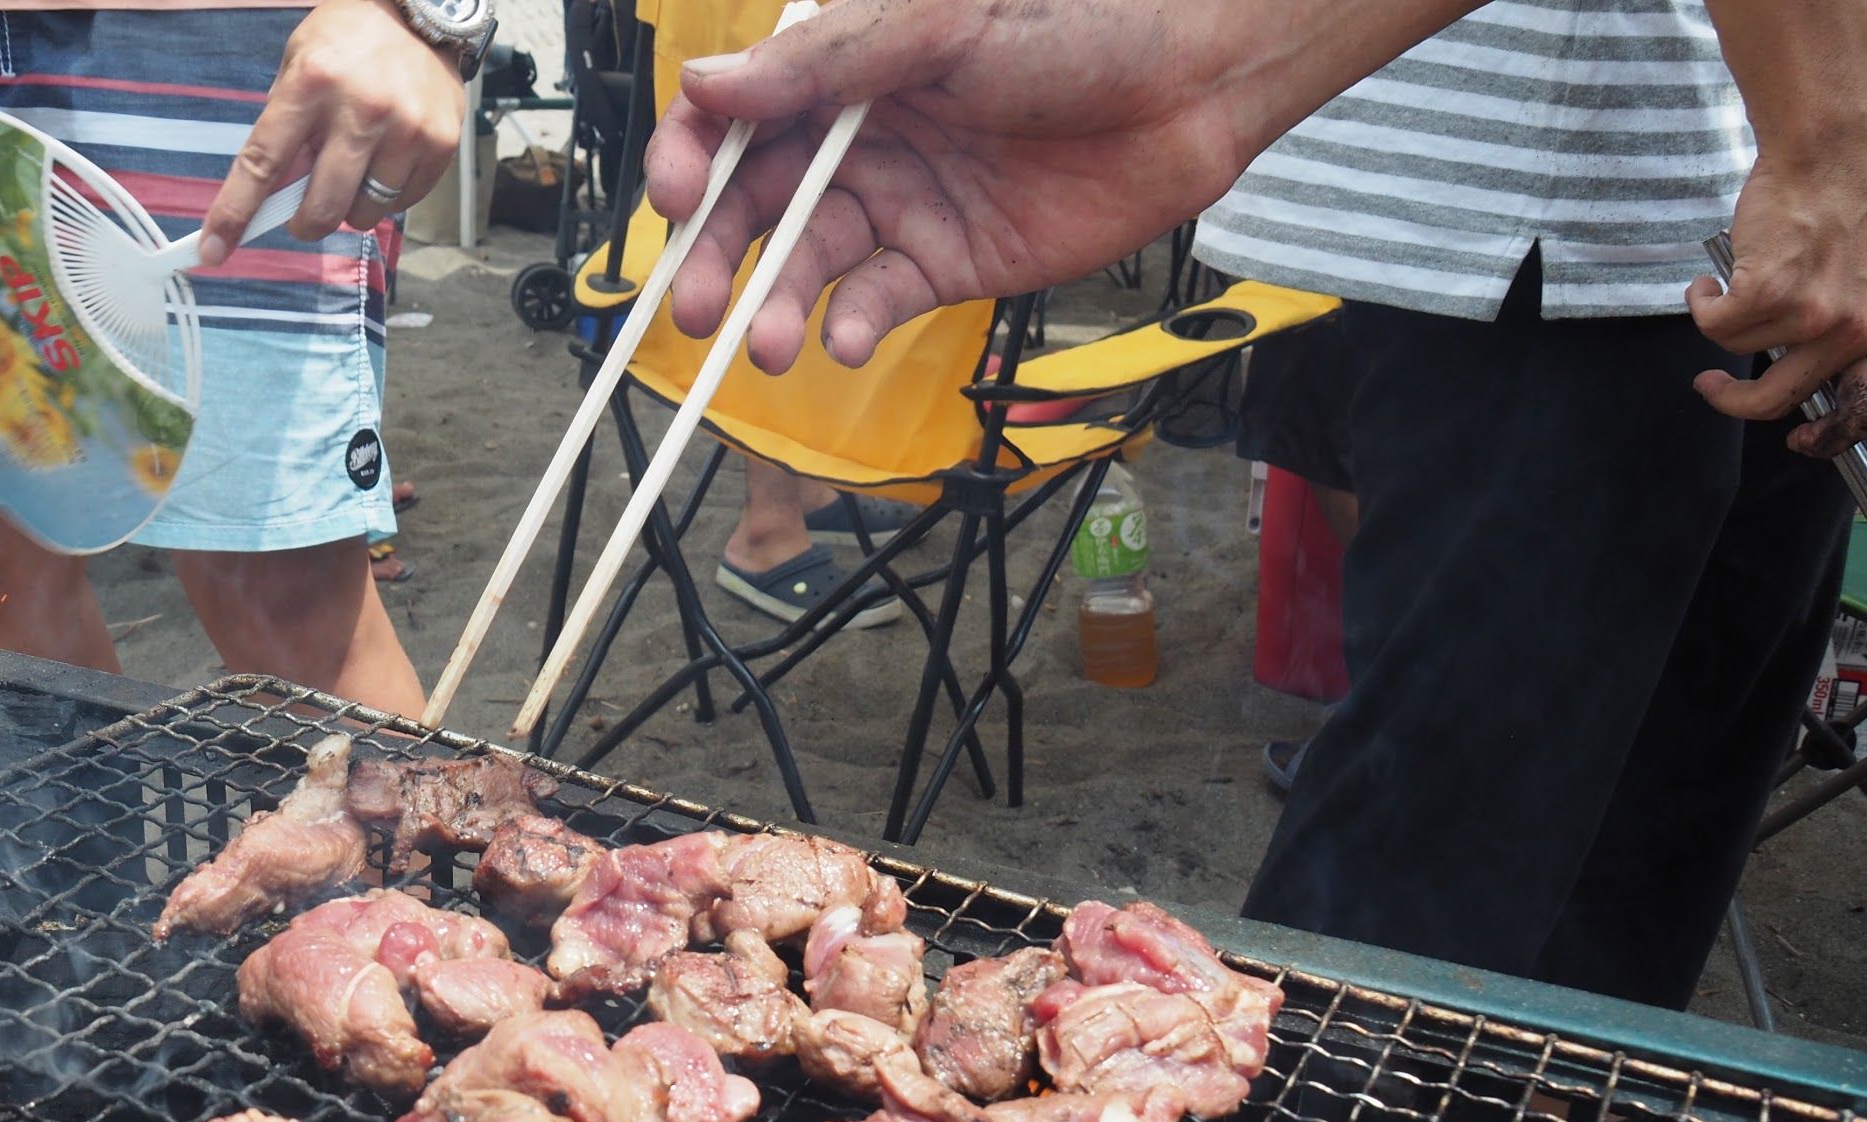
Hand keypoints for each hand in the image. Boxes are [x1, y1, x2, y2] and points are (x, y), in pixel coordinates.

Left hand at [199, 0, 463, 265]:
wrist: (421, 11)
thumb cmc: (349, 41)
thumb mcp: (300, 64)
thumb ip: (285, 128)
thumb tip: (271, 195)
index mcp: (311, 83)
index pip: (263, 163)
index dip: (235, 212)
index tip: (213, 251)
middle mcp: (360, 108)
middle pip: (321, 206)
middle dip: (304, 223)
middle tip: (303, 215)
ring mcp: (405, 129)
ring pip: (365, 212)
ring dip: (351, 205)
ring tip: (357, 168)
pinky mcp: (440, 144)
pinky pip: (402, 203)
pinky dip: (388, 194)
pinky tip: (388, 158)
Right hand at [649, 0, 1473, 372]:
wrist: (1196, 82)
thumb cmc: (1083, 22)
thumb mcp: (942, 22)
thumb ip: (824, 60)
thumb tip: (709, 85)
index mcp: (842, 63)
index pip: (734, 115)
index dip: (688, 159)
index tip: (670, 200)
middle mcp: (859, 134)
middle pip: (753, 203)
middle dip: (714, 256)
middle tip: (692, 307)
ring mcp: (900, 201)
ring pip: (807, 264)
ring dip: (778, 307)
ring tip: (770, 345)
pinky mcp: (946, 263)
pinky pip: (876, 302)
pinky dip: (851, 327)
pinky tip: (845, 340)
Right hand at [1688, 159, 1866, 456]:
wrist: (1834, 149)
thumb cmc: (1846, 202)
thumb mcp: (1864, 276)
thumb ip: (1842, 323)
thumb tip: (1795, 367)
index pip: (1861, 407)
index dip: (1826, 435)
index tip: (1799, 440)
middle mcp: (1852, 328)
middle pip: (1777, 399)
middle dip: (1732, 400)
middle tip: (1710, 385)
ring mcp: (1810, 313)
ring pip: (1740, 349)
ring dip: (1722, 319)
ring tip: (1726, 284)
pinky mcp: (1767, 293)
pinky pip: (1714, 325)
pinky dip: (1701, 303)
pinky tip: (1709, 281)